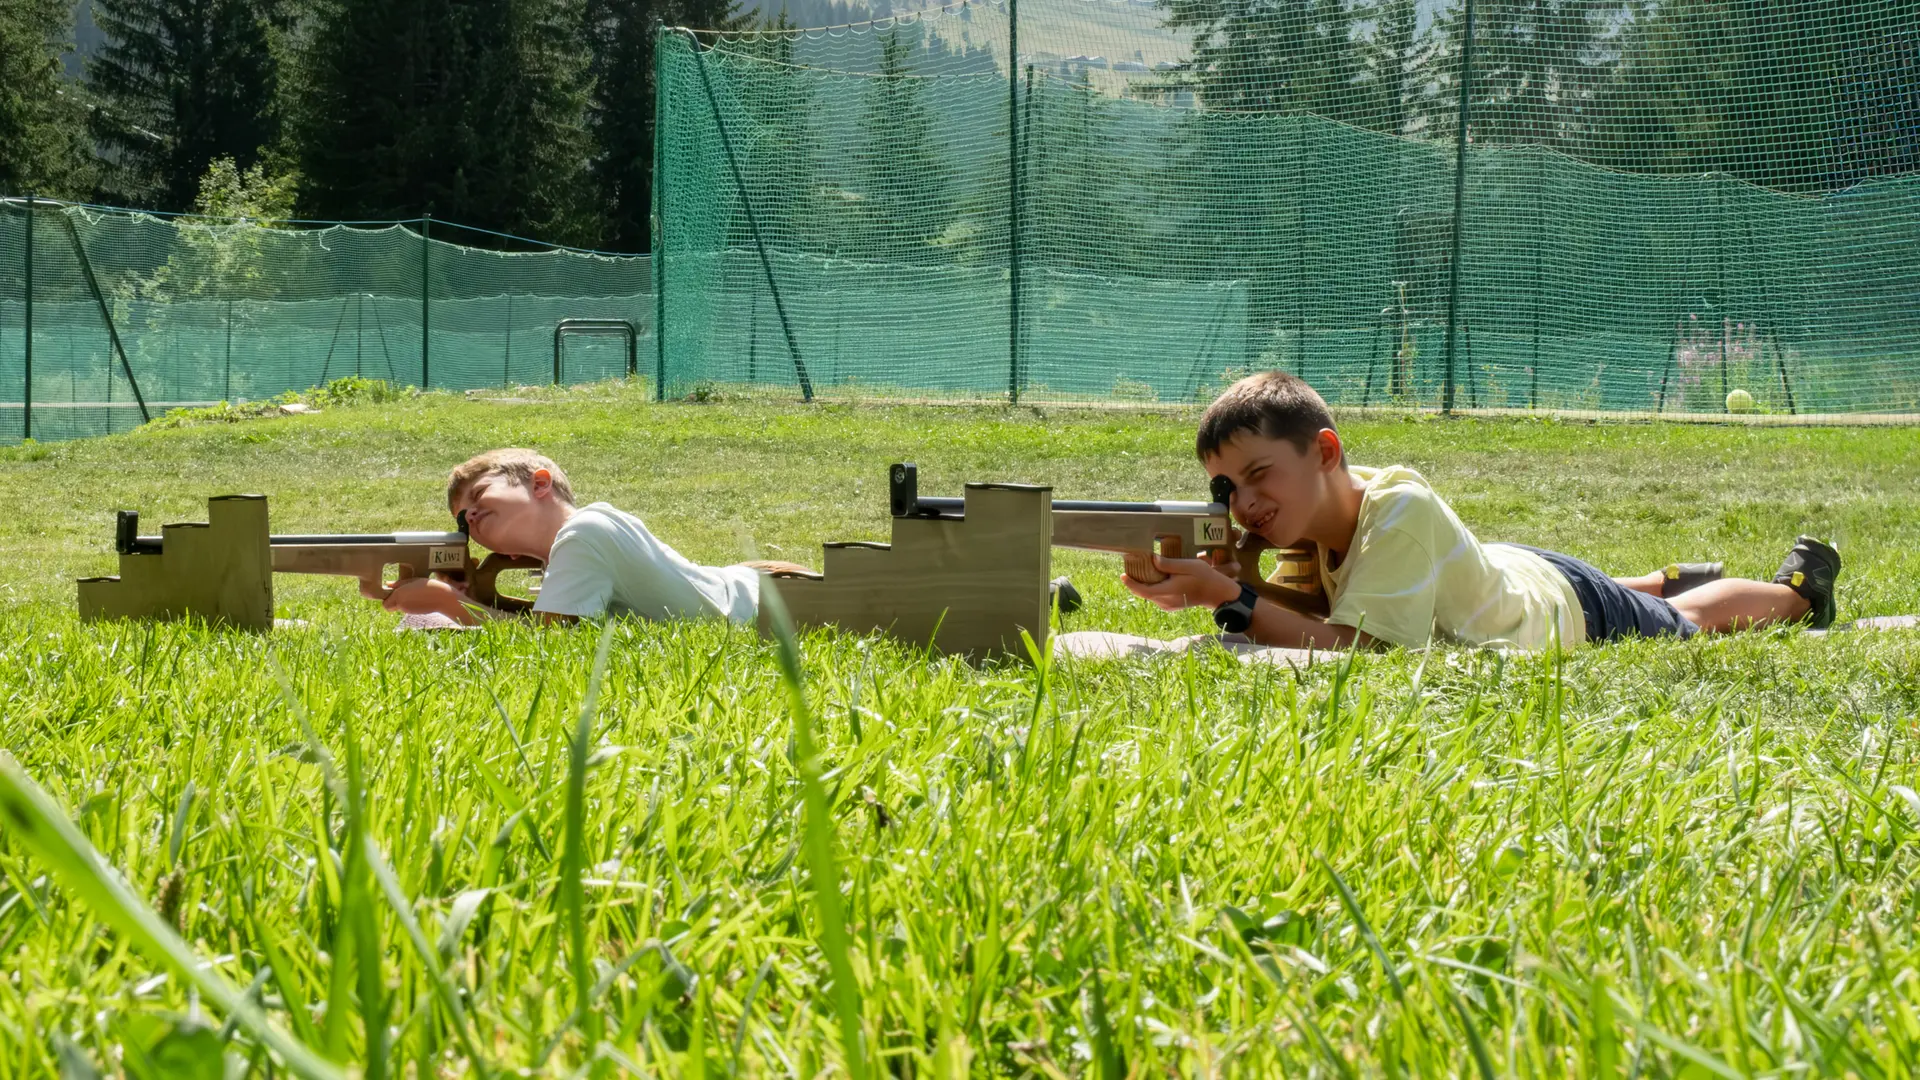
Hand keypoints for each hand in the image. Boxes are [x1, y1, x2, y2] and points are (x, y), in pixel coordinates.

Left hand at [367, 575, 469, 615]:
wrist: (443, 598)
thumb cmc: (429, 586)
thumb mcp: (413, 580)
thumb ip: (399, 583)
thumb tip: (388, 585)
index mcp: (398, 594)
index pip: (385, 603)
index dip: (389, 598)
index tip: (394, 593)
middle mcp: (401, 604)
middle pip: (389, 607)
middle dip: (394, 602)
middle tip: (404, 595)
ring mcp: (407, 610)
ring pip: (398, 608)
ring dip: (403, 603)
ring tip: (414, 595)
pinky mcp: (414, 613)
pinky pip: (407, 609)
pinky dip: (410, 606)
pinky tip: (419, 600)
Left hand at [1123, 554, 1241, 611]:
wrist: (1216, 593)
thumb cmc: (1204, 577)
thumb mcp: (1188, 566)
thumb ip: (1169, 564)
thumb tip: (1153, 560)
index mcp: (1169, 591)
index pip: (1144, 591)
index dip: (1131, 584)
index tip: (1122, 575)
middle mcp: (1166, 601)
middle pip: (1144, 593)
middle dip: (1135, 582)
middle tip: (1130, 567)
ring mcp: (1168, 605)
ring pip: (1150, 595)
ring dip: (1144, 584)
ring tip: (1141, 570)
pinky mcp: (1170, 605)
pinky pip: (1156, 596)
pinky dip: (1152, 587)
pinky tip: (1154, 577)